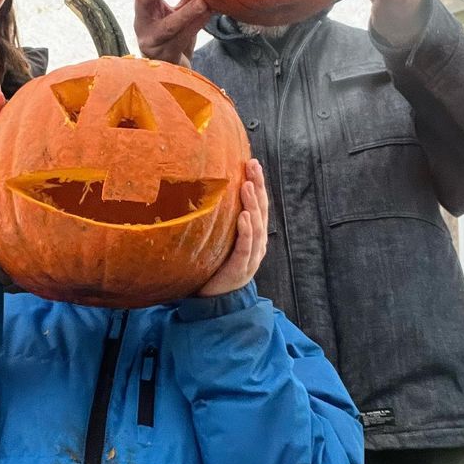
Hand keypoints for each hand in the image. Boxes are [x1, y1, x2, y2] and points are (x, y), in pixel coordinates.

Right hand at [134, 0, 210, 66]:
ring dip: (185, 11)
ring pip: (167, 25)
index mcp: (144, 10)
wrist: (176, 73)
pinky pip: (181, 40)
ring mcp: (152, 43)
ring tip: (202, 0)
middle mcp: (142, 25)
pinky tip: (208, 14)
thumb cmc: (177, 37)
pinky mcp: (166, 57)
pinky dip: (196, 26)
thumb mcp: (179, 12)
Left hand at [197, 160, 267, 296]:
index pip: (257, 204)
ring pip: (257, 225)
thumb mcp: (218, 240)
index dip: (257, 183)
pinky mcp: (241, 267)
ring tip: (248, 185)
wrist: (216, 301)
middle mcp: (256, 242)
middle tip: (252, 165)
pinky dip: (247, 231)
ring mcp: (251, 255)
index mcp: (252, 234)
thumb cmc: (215, 267)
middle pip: (261, 209)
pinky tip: (244, 217)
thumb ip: (218, 221)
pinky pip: (246, 246)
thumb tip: (203, 194)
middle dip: (258, 186)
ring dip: (253, 204)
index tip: (251, 162)